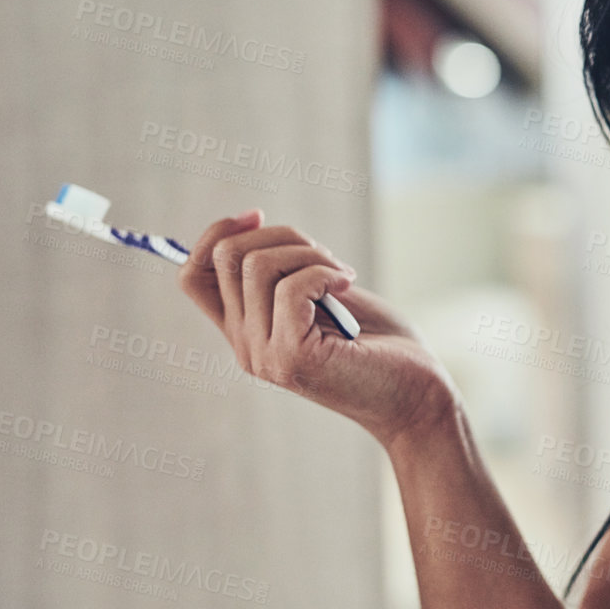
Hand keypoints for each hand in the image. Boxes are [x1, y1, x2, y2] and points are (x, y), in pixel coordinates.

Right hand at [178, 209, 460, 450]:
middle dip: (282, 236)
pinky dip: (325, 272)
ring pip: (258, 266)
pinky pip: (292, 286)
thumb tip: (251, 224)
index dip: (215, 235)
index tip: (256, 216)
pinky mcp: (291, 358)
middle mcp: (245, 346)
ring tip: (341, 274)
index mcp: (246, 330)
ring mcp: (263, 355)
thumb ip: (285, 270)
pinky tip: (348, 284)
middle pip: (226, 257)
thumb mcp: (322, 294)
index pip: (193, 276)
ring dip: (310, 254)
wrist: (416, 392)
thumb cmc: (378, 341)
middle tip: (325, 256)